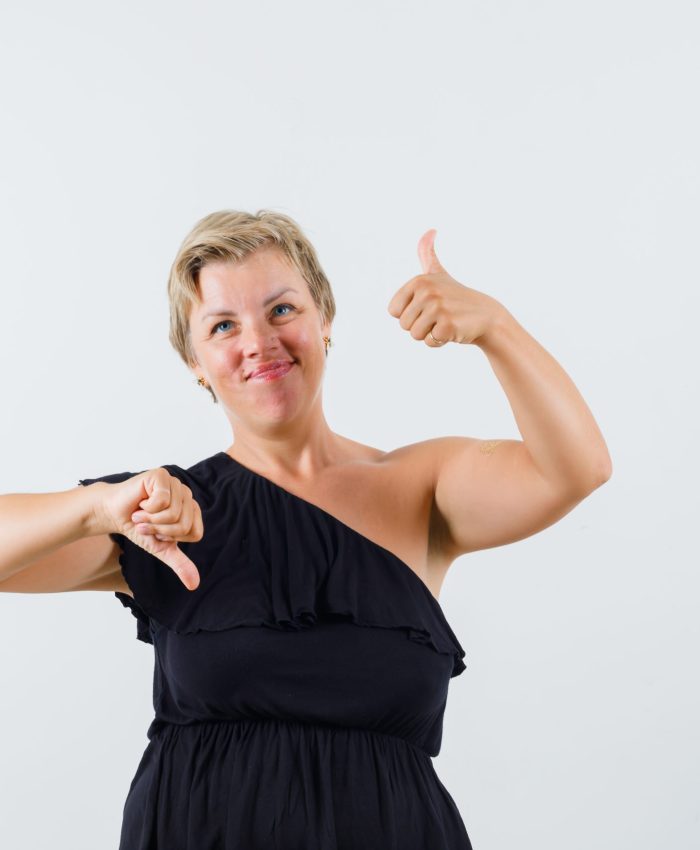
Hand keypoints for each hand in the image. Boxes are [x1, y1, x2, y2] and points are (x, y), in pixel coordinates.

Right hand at [101, 468, 202, 590]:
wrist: (113, 514)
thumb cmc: (137, 528)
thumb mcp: (160, 548)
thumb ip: (179, 563)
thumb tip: (194, 585)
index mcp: (191, 510)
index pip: (195, 533)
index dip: (172, 538)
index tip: (157, 532)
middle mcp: (187, 494)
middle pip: (184, 524)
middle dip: (159, 531)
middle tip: (146, 524)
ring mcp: (175, 483)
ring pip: (173, 514)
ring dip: (151, 521)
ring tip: (141, 515)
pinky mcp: (161, 475)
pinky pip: (161, 501)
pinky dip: (146, 509)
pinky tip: (139, 504)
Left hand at [387, 229, 504, 346]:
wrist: (486, 315)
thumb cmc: (457, 297)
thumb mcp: (439, 273)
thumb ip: (427, 253)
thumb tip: (430, 230)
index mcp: (419, 281)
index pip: (394, 311)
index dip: (409, 314)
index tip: (427, 307)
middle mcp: (427, 292)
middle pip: (404, 325)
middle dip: (421, 326)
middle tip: (439, 316)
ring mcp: (438, 308)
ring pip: (415, 335)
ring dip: (430, 334)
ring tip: (445, 322)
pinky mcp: (447, 325)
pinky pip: (430, 342)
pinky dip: (440, 341)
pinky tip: (453, 331)